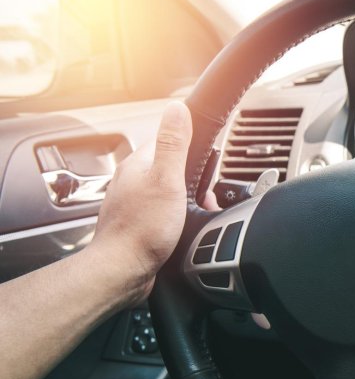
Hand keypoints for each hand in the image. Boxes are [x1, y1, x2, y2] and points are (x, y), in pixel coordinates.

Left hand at [88, 101, 191, 306]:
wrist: (123, 270)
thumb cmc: (142, 230)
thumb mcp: (167, 180)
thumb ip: (174, 144)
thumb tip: (177, 108)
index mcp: (139, 163)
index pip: (170, 140)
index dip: (193, 149)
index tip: (206, 162)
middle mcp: (133, 178)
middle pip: (174, 166)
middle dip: (195, 180)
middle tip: (202, 196)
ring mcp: (135, 200)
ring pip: (171, 189)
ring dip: (189, 200)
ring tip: (195, 213)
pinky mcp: (140, 221)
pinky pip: (166, 209)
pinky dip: (180, 216)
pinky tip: (184, 228)